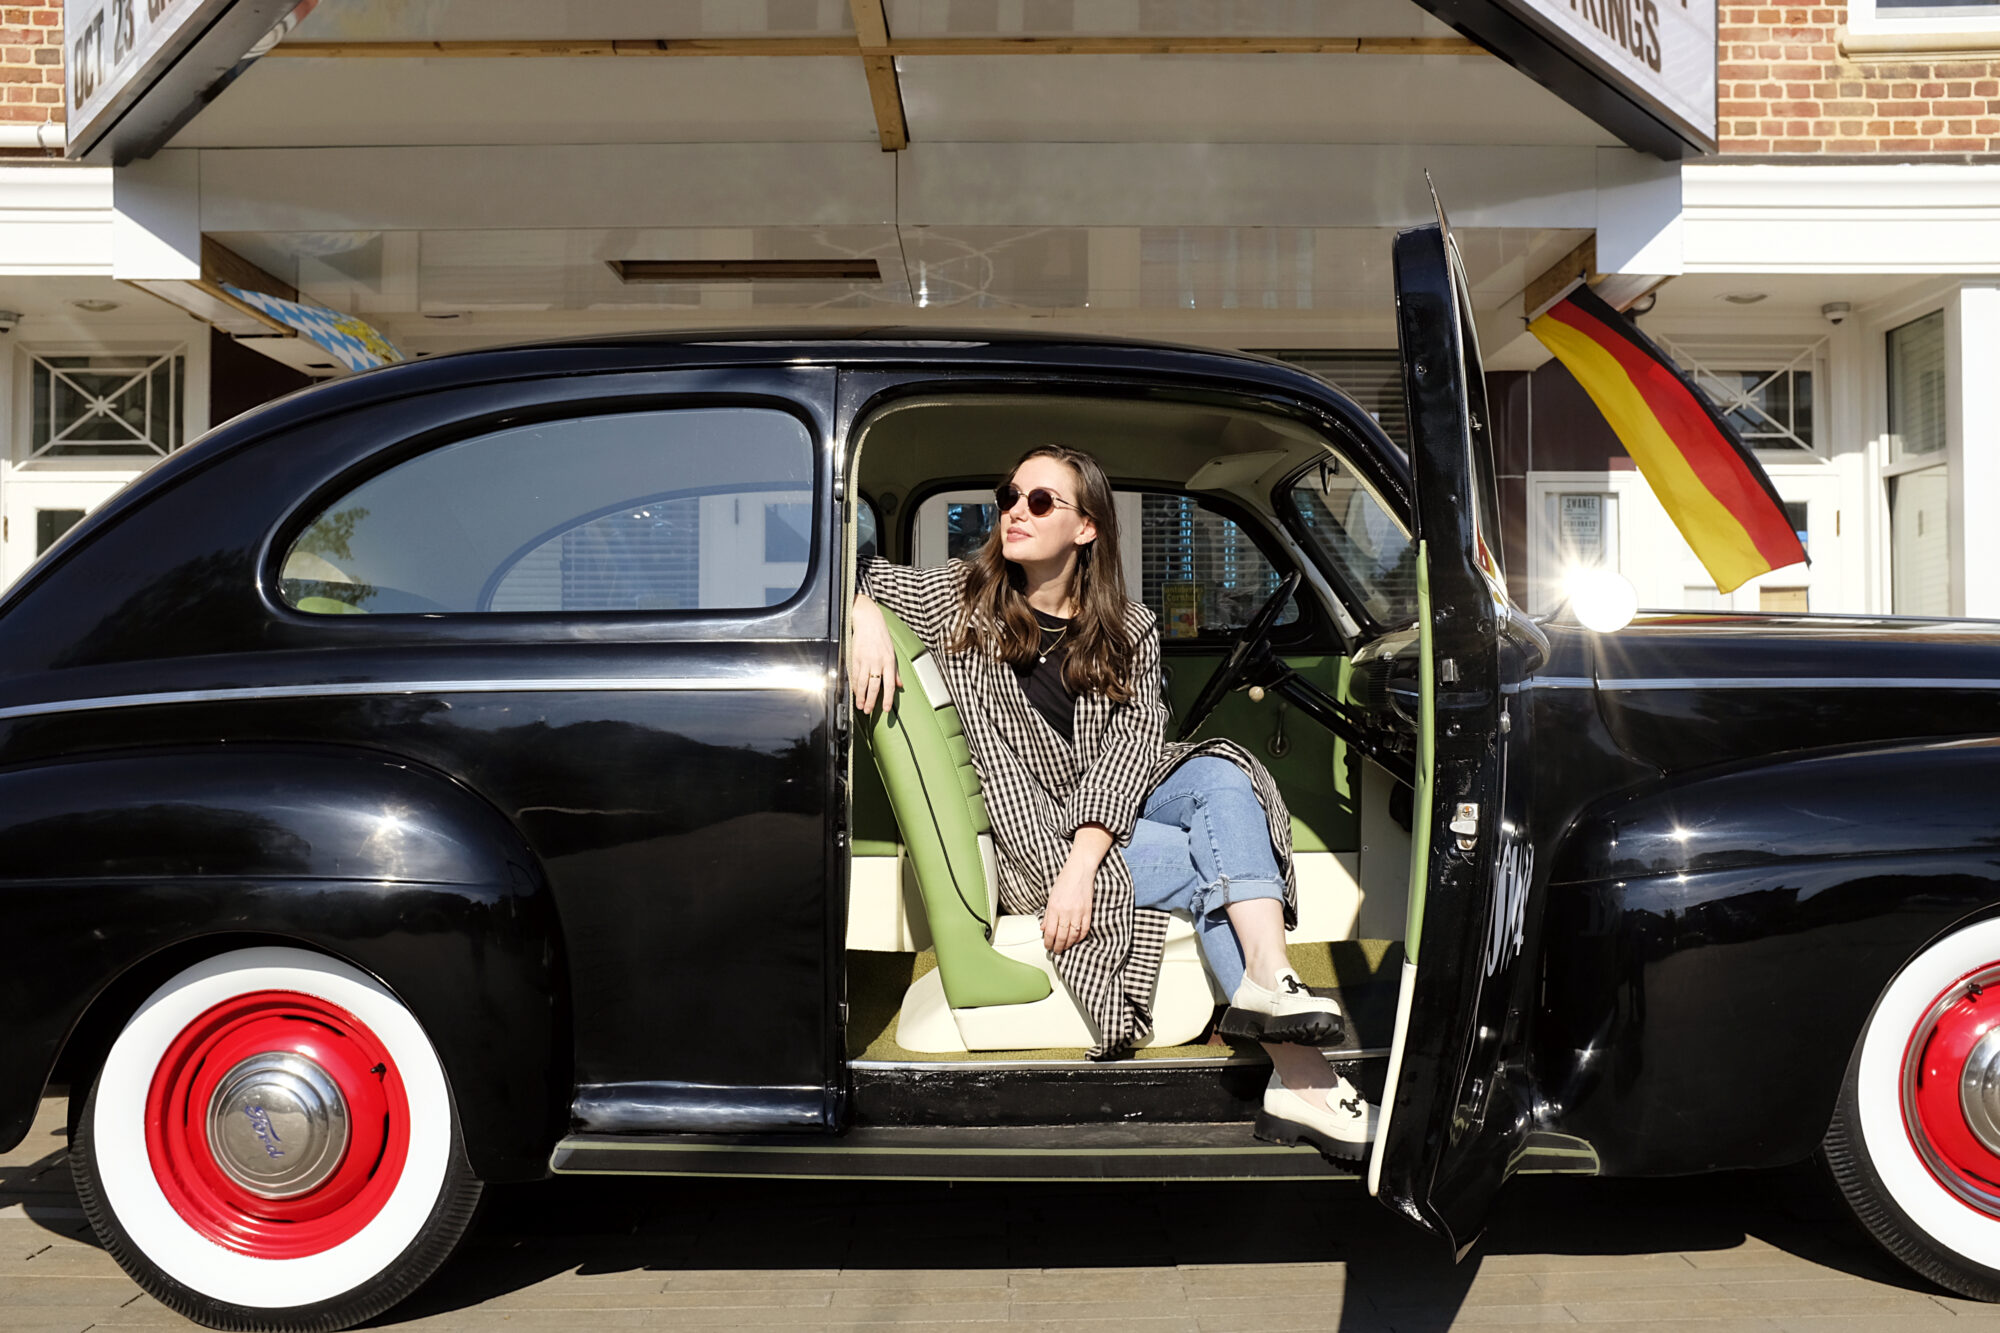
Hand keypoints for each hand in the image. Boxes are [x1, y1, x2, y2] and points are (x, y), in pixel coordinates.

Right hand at [850, 593, 899, 714]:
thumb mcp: (892, 653)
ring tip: (860, 706)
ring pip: (863, 683)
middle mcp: (878, 663)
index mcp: (889, 662)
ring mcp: (866, 661)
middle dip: (872, 701)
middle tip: (869, 711)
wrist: (868, 621)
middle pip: (875, 687)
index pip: (890, 685)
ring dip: (861, 697)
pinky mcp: (856, 658)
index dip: (888, 699)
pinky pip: (855, 676)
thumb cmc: (881, 637)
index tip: (886, 709)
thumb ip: (895, 671)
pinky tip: (855, 693)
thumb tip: (900, 685)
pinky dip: (855, 686)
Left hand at [1043, 860, 1094, 953]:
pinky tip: (1076, 940)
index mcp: (1054, 908)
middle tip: (1056, 951)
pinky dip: (1080, 938)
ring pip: (1073, 936)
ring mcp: (1078, 912)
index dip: (1048, 942)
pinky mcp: (1088, 912)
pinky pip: (1084, 930)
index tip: (1048, 946)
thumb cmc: (1064, 881)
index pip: (1050, 932)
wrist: (1079, 870)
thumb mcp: (1051, 897)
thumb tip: (1044, 928)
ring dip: (1068, 944)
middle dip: (1058, 947)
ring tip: (1065, 947)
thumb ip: (1047, 914)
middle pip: (1061, 936)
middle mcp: (1065, 912)